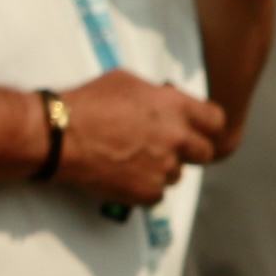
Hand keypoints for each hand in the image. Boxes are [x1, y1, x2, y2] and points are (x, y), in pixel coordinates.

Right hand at [53, 69, 225, 208]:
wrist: (59, 135)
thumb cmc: (87, 104)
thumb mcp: (127, 82)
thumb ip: (157, 95)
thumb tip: (165, 101)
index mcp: (175, 106)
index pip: (216, 120)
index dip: (207, 126)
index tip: (198, 130)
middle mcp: (176, 138)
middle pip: (204, 153)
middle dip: (187, 151)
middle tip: (165, 147)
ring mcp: (163, 168)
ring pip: (177, 174)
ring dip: (162, 169)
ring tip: (132, 160)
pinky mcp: (147, 192)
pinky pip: (156, 194)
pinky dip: (143, 188)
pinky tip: (123, 175)